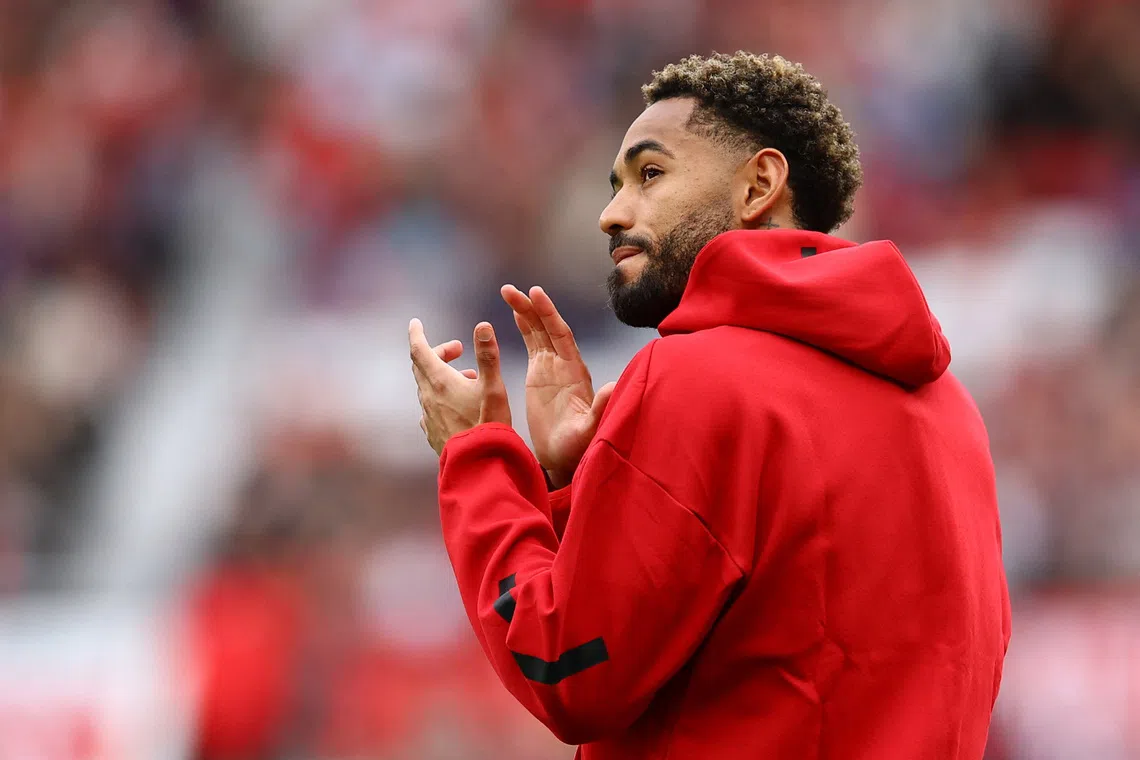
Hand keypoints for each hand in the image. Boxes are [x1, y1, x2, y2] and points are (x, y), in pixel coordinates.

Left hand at [409, 318, 510, 455]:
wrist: (479, 465)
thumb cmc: (488, 425)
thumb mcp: (494, 387)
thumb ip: (488, 355)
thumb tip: (482, 325)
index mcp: (440, 382)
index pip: (419, 350)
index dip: (416, 334)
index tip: (415, 323)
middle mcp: (429, 397)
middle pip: (422, 366)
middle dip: (438, 352)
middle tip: (459, 350)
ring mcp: (428, 416)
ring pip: (428, 386)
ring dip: (443, 375)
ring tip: (469, 377)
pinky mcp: (432, 432)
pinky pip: (430, 406)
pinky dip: (441, 396)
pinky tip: (456, 404)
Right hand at [501, 285, 615, 487]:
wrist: (565, 458)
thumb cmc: (578, 447)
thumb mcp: (590, 430)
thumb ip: (600, 409)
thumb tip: (614, 387)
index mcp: (575, 372)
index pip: (561, 335)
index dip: (549, 314)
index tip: (536, 294)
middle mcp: (565, 364)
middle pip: (548, 327)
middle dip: (532, 307)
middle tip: (511, 290)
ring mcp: (553, 367)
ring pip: (538, 332)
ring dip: (525, 312)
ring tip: (508, 292)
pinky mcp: (541, 374)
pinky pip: (533, 344)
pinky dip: (525, 327)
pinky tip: (516, 313)